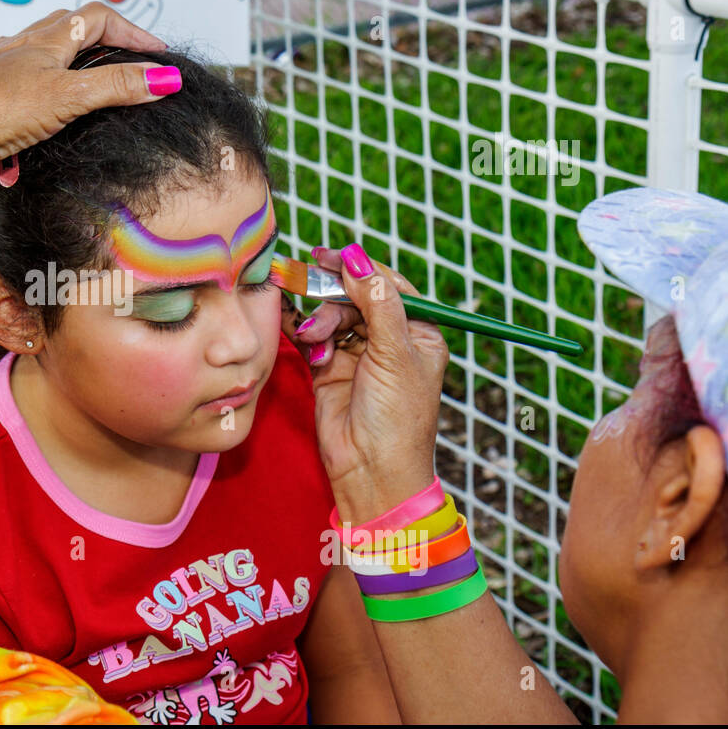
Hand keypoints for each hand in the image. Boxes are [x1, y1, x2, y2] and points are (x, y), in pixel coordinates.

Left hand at [0, 2, 175, 165]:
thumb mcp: (67, 96)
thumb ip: (116, 88)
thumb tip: (165, 78)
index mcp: (46, 40)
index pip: (98, 18)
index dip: (132, 32)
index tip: (158, 55)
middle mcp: (20, 47)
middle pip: (68, 29)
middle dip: (102, 43)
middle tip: (127, 64)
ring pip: (40, 60)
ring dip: (68, 74)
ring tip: (86, 95)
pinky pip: (16, 95)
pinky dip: (35, 108)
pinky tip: (32, 131)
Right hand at [289, 245, 449, 524]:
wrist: (370, 471)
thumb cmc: (397, 419)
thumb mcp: (395, 353)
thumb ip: (376, 302)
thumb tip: (357, 259)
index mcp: (418, 332)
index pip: (388, 286)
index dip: (360, 269)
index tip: (330, 257)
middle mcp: (389, 340)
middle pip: (355, 297)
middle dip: (334, 297)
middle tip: (311, 289)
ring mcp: (358, 354)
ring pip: (332, 315)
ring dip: (321, 321)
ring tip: (315, 337)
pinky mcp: (329, 369)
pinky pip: (315, 338)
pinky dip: (309, 337)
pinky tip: (309, 345)